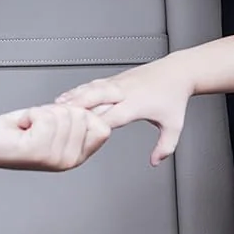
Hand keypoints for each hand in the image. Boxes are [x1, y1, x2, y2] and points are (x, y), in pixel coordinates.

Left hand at [0, 103, 111, 169]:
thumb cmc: (18, 132)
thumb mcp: (58, 125)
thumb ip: (80, 120)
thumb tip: (101, 106)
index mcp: (77, 155)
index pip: (102, 128)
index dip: (84, 114)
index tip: (64, 118)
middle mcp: (68, 160)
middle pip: (81, 116)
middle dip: (58, 111)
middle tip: (41, 124)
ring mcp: (54, 157)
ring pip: (62, 114)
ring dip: (42, 113)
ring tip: (32, 126)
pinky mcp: (36, 150)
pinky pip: (45, 116)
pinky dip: (31, 114)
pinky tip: (25, 127)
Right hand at [57, 60, 192, 165]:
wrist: (178, 72)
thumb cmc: (174, 98)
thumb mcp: (174, 126)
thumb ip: (165, 146)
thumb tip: (155, 162)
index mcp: (137, 104)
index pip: (112, 115)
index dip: (95, 124)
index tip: (80, 134)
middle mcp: (125, 92)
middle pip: (96, 97)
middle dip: (77, 107)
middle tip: (58, 117)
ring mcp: (118, 84)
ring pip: (91, 89)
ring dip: (73, 97)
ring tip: (55, 107)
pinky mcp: (115, 79)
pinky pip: (93, 84)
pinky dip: (78, 90)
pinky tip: (67, 96)